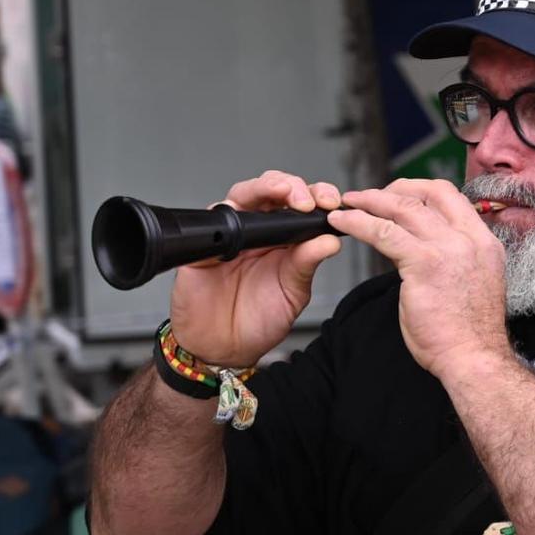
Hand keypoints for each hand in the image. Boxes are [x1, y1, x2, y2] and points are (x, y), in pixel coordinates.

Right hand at [169, 171, 343, 366]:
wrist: (225, 348)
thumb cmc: (259, 320)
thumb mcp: (292, 292)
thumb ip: (307, 264)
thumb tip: (330, 240)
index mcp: (285, 239)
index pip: (301, 204)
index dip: (317, 195)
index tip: (332, 202)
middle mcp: (258, 231)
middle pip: (272, 189)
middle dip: (292, 186)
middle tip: (307, 200)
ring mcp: (230, 235)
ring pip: (242, 195)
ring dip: (264, 188)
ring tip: (283, 193)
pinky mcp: (202, 246)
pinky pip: (210, 222)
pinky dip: (226, 215)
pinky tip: (242, 221)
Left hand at [329, 178, 510, 383]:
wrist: (473, 357)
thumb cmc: (468, 333)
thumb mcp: (470, 284)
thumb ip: (453, 261)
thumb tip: (425, 252)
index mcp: (484, 242)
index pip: (452, 198)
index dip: (421, 190)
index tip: (399, 195)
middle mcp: (469, 239)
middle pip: (429, 193)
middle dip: (394, 189)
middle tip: (369, 196)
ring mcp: (448, 248)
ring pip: (403, 208)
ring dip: (371, 201)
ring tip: (348, 204)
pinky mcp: (424, 264)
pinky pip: (384, 232)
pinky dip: (358, 223)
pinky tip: (343, 223)